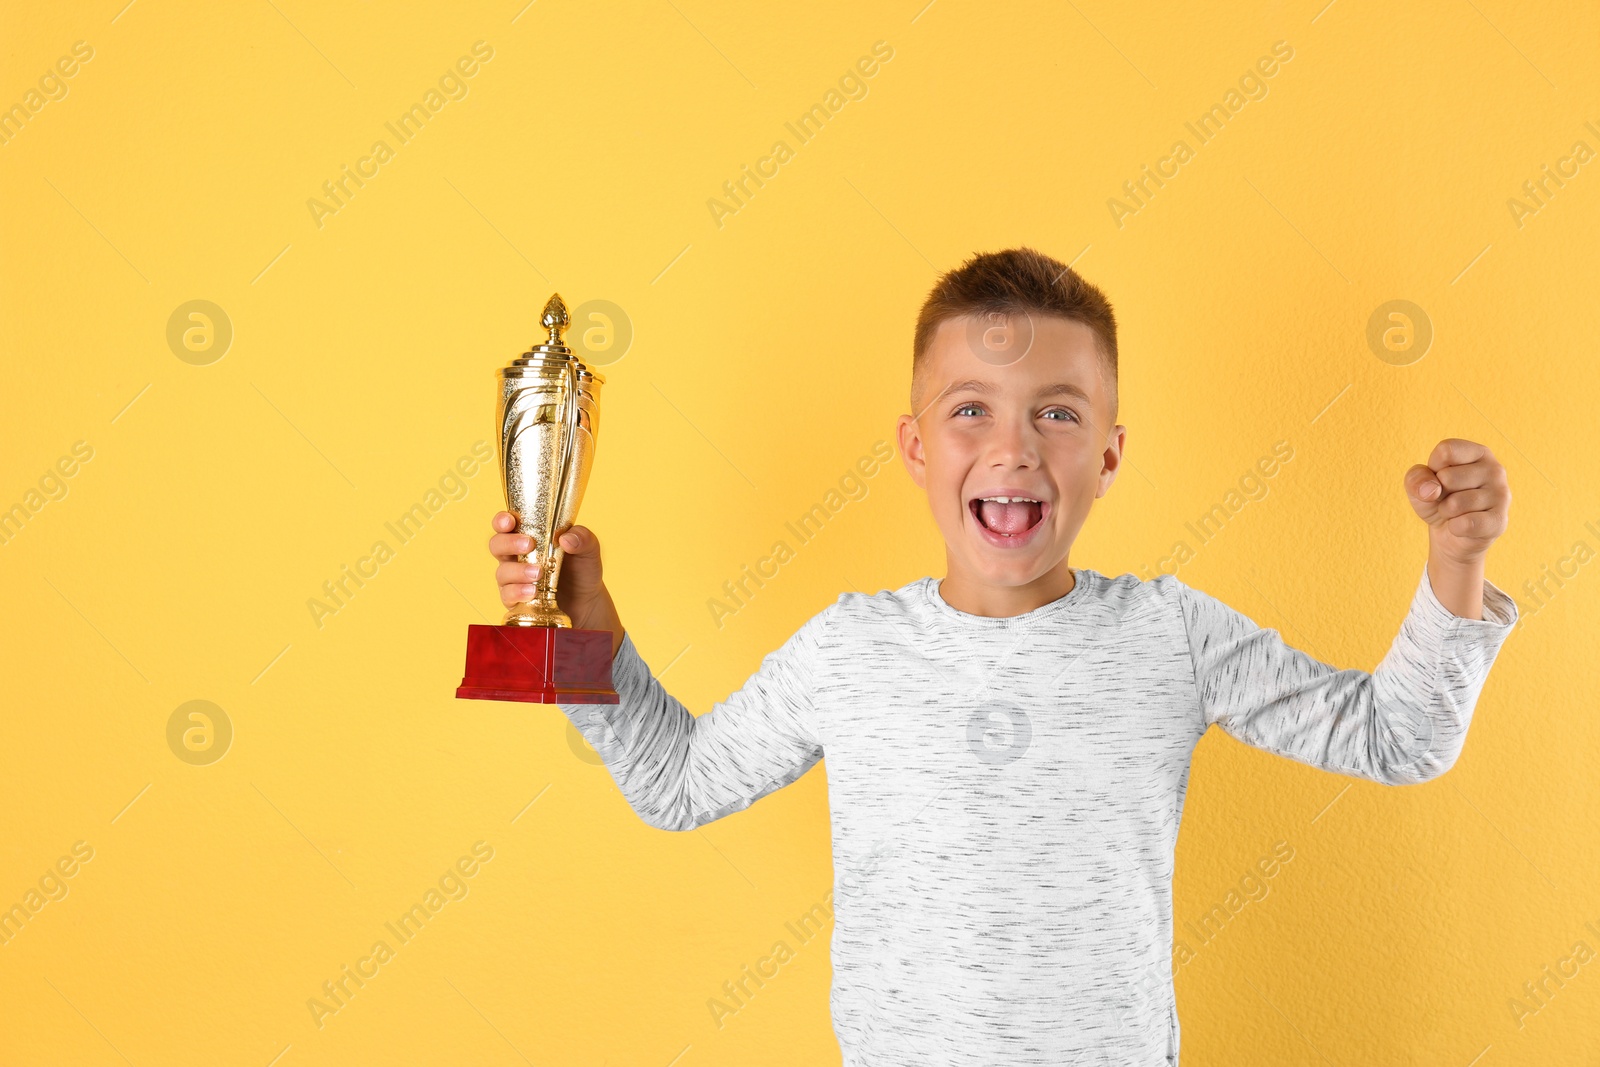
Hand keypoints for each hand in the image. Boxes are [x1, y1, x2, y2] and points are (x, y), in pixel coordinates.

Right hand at [488, 512, 624, 651]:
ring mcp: (514, 578)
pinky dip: (518, 592)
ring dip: (518, 571)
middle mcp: (516, 556)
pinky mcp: (516, 599)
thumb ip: (582, 538)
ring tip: (538, 573)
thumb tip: (565, 538)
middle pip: (496, 545)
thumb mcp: (588, 549)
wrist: (587, 601)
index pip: (506, 524)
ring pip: (502, 571)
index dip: (502, 520)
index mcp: (528, 536)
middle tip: (529, 545)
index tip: (509, 522)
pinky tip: (533, 591)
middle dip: (509, 543)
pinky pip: (507, 595)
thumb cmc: (582, 569)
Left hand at [1404, 438, 1510, 563]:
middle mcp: (1495, 469)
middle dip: (1438, 494)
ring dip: (1446, 512)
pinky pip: (1466, 524)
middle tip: (1448, 499)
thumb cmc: (1437, 501)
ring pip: (1455, 503)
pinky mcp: (1499, 520)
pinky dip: (1455, 527)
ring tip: (1455, 512)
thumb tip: (1431, 490)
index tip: (1439, 478)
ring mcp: (1501, 494)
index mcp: (1477, 452)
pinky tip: (1463, 526)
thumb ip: (1416, 478)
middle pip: (1448, 477)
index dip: (1433, 469)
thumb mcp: (1418, 485)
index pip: (1446, 450)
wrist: (1451, 535)